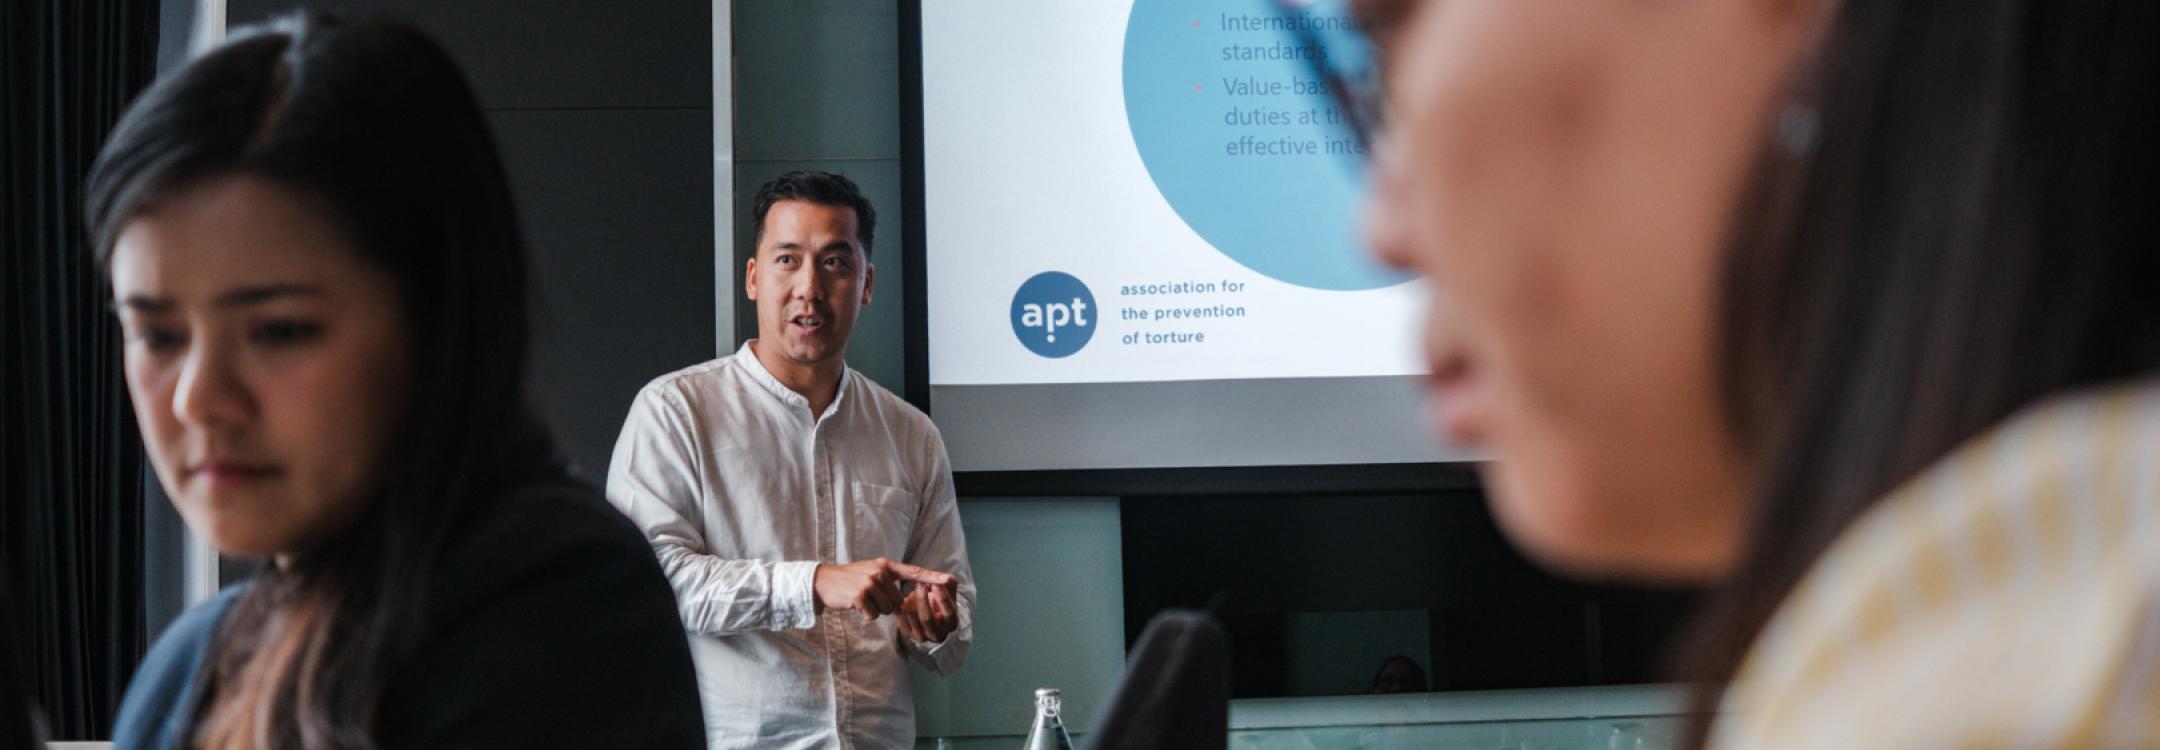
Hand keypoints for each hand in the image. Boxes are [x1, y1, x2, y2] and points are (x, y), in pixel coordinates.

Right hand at [813, 558, 953, 617]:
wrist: (824, 582)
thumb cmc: (850, 581)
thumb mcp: (871, 573)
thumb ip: (889, 581)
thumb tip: (904, 601)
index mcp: (885, 565)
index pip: (913, 572)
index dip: (932, 577)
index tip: (949, 580)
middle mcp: (880, 571)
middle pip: (898, 601)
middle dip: (885, 605)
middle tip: (868, 597)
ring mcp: (870, 582)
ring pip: (886, 609)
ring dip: (875, 610)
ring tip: (861, 599)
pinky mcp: (860, 595)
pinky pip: (873, 615)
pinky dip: (865, 614)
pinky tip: (855, 605)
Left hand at [896, 583, 959, 643]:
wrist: (927, 612)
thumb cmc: (939, 600)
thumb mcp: (948, 592)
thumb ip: (949, 583)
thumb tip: (949, 578)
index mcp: (952, 625)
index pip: (949, 613)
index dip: (942, 598)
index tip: (936, 584)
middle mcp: (938, 635)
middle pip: (927, 618)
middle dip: (922, 599)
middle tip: (920, 583)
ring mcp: (922, 637)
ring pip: (913, 617)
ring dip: (912, 601)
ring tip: (914, 591)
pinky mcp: (909, 635)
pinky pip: (902, 619)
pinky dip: (903, 607)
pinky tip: (906, 600)